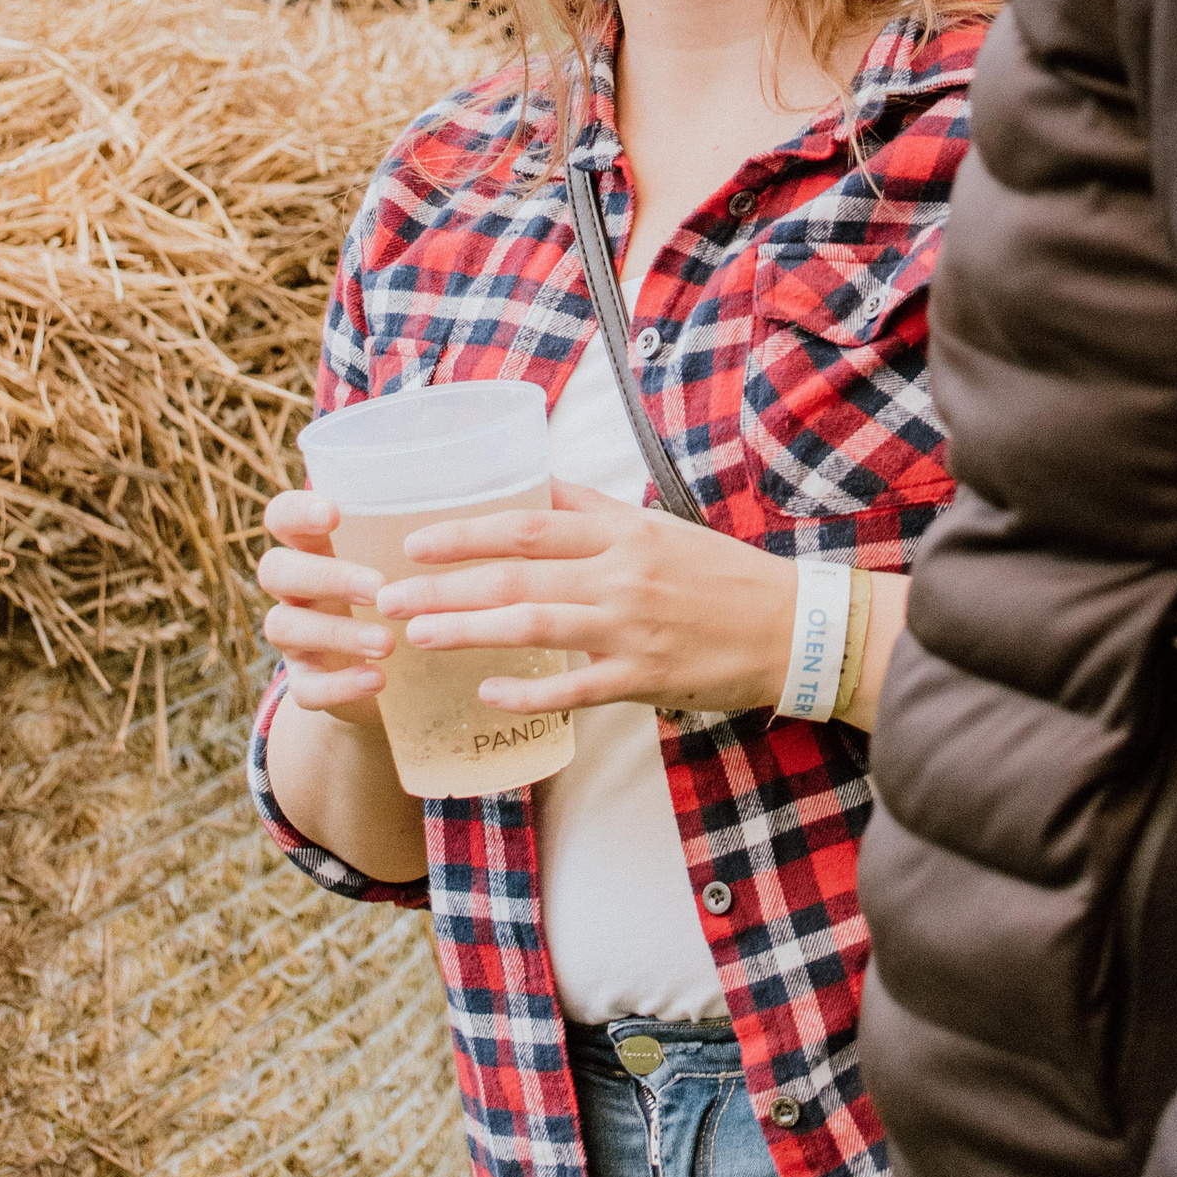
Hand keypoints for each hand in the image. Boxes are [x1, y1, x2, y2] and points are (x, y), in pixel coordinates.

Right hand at [257, 486, 399, 734]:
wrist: (380, 676)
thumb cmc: (390, 598)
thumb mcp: (391, 562)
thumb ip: (405, 536)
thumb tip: (461, 502)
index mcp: (311, 550)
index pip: (281, 517)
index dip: (296, 512)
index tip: (333, 513)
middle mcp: (293, 592)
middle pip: (276, 571)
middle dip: (325, 576)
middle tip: (378, 586)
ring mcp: (293, 640)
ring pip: (284, 627)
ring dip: (336, 633)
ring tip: (387, 643)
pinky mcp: (304, 684)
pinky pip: (306, 688)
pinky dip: (340, 685)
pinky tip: (377, 680)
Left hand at [377, 484, 798, 718]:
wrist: (789, 625)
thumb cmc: (716, 573)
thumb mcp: (655, 525)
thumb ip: (592, 508)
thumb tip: (534, 481)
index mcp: (621, 531)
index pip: (528, 522)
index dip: (465, 529)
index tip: (414, 540)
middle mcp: (620, 574)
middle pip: (517, 573)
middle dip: (445, 585)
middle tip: (387, 596)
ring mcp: (630, 628)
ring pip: (534, 626)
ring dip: (469, 631)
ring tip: (417, 638)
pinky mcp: (644, 678)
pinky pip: (575, 687)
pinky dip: (529, 692)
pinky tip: (485, 694)